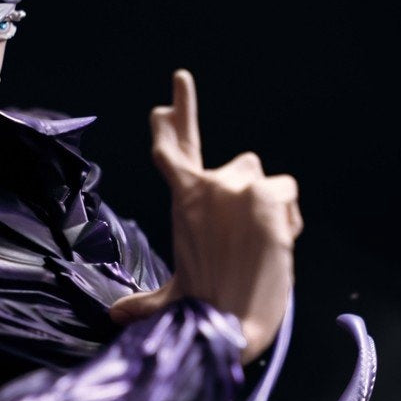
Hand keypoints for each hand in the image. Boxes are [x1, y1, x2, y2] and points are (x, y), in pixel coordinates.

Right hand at [109, 70, 302, 364]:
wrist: (230, 322)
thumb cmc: (204, 308)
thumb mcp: (174, 293)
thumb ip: (145, 300)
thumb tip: (113, 317)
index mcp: (182, 202)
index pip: (169, 154)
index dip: (168, 125)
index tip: (163, 105)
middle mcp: (204, 186)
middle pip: (196, 140)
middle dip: (183, 108)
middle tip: (179, 78)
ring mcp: (234, 185)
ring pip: (260, 178)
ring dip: (263, 202)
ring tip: (257, 244)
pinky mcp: (264, 193)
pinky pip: (285, 194)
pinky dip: (287, 217)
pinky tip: (278, 243)